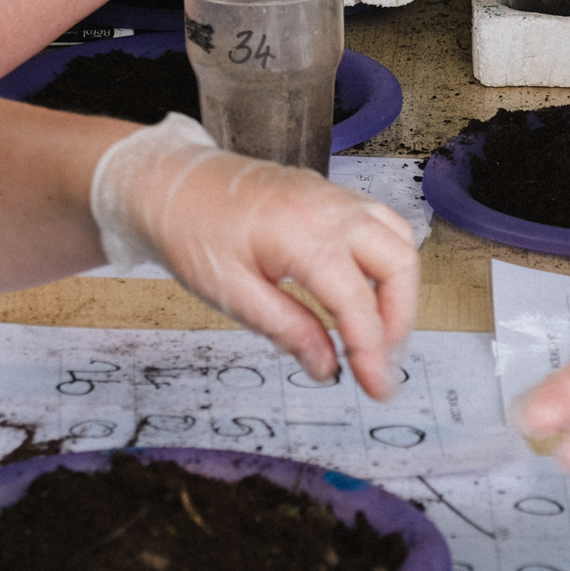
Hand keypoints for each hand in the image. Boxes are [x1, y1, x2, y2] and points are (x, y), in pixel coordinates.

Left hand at [89, 115, 419, 397]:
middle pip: (398, 264)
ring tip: (377, 333)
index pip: (357, 302)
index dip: (373, 351)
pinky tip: (368, 291)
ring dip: (399, 291)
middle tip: (380, 362)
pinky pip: (383, 224)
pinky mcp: (333, 195)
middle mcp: (330, 210)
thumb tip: (327, 367)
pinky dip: (388, 261)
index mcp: (302, 236)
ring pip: (398, 241)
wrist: (170, 183)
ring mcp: (336, 197)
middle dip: (399, 320)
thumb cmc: (192, 232)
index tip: (378, 387)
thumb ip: (286, 329)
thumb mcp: (230, 293)